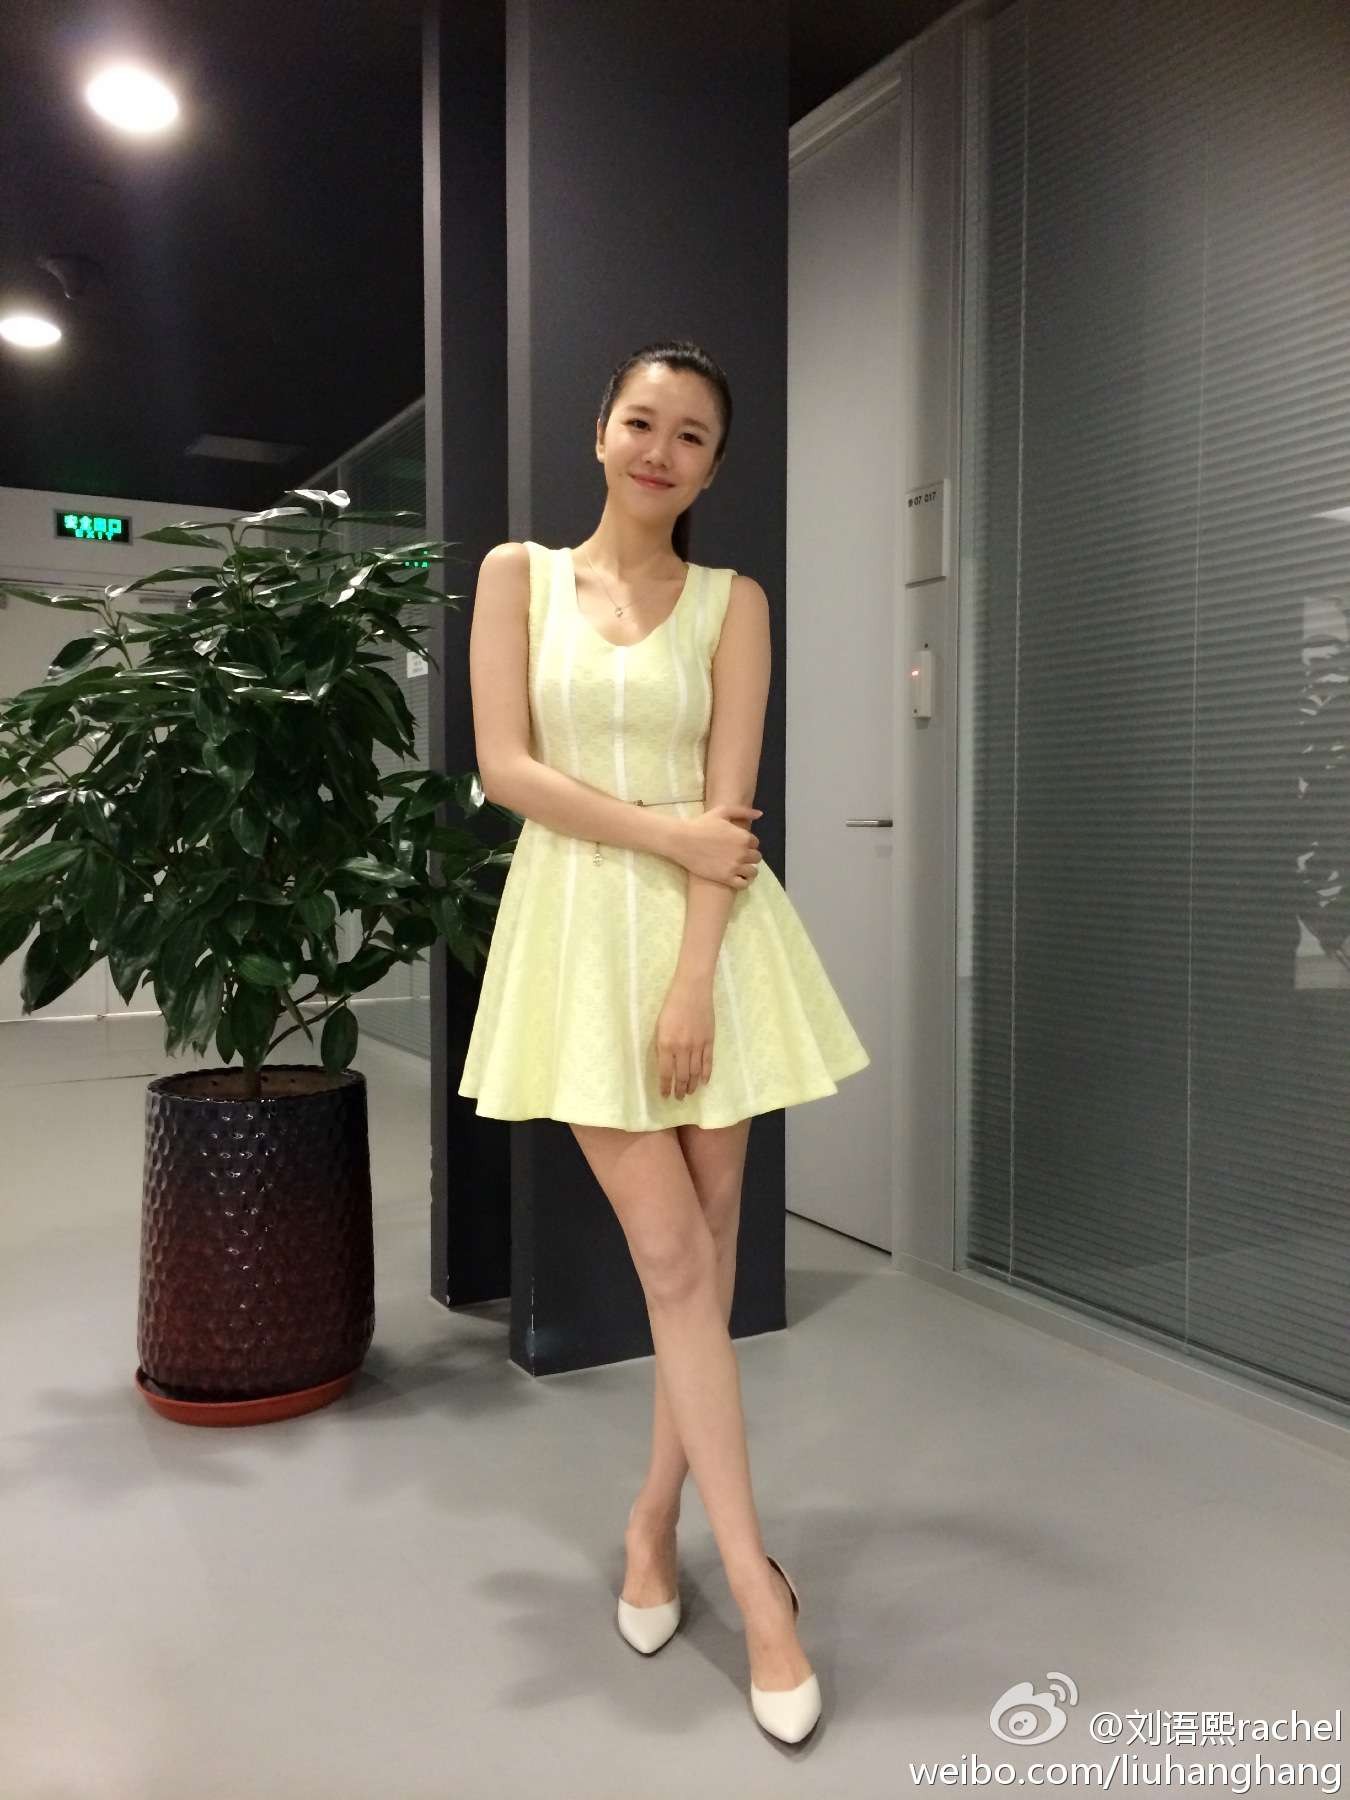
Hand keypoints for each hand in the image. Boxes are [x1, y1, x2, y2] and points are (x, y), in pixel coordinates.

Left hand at [653, 977, 715, 1098]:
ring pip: (695, 1072)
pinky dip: (706, 1074)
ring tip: (689, 1093)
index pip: (666, 1073)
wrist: (692, 990)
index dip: (665, 1087)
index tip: (664, 1096)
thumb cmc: (671, 1005)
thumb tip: (664, 1064)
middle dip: (679, 1089)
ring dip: (691, 1085)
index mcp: (666, 1044)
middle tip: (678, 1098)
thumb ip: (662, 1046)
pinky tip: (703, 1082)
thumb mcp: (660, 1026)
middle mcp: (682, 1048)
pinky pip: (708, 1062)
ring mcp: (697, 1045)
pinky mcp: (709, 1040)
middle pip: (681, 1075)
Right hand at [675, 804, 763, 888]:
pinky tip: (737, 877)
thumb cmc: (701, 824)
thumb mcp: (722, 812)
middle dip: (749, 857)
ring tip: (739, 868)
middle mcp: (742, 852)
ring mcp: (734, 866)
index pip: (755, 843)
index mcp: (743, 836)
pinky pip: (743, 884)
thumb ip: (743, 811)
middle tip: (738, 856)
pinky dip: (743, 882)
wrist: (682, 840)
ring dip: (748, 870)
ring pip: (753, 872)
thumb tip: (760, 814)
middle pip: (756, 858)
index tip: (738, 845)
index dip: (748, 844)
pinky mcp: (726, 878)